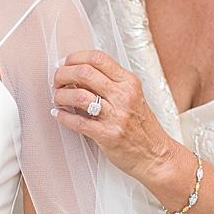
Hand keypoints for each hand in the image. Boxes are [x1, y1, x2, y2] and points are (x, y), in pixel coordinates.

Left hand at [51, 50, 175, 183]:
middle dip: (62, 75)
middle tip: (56, 81)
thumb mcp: (132, 96)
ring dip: (61, 96)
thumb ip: (109, 83)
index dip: (75, 58)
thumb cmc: (142, 127)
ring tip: (58, 99)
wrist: (156, 155)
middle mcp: (123, 96)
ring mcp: (116, 116)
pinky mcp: (108, 136)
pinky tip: (59, 114)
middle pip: (84, 72)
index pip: (97, 58)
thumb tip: (79, 73)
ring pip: (78, 96)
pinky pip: (78, 122)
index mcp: (128, 82)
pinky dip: (63, 117)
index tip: (64, 64)